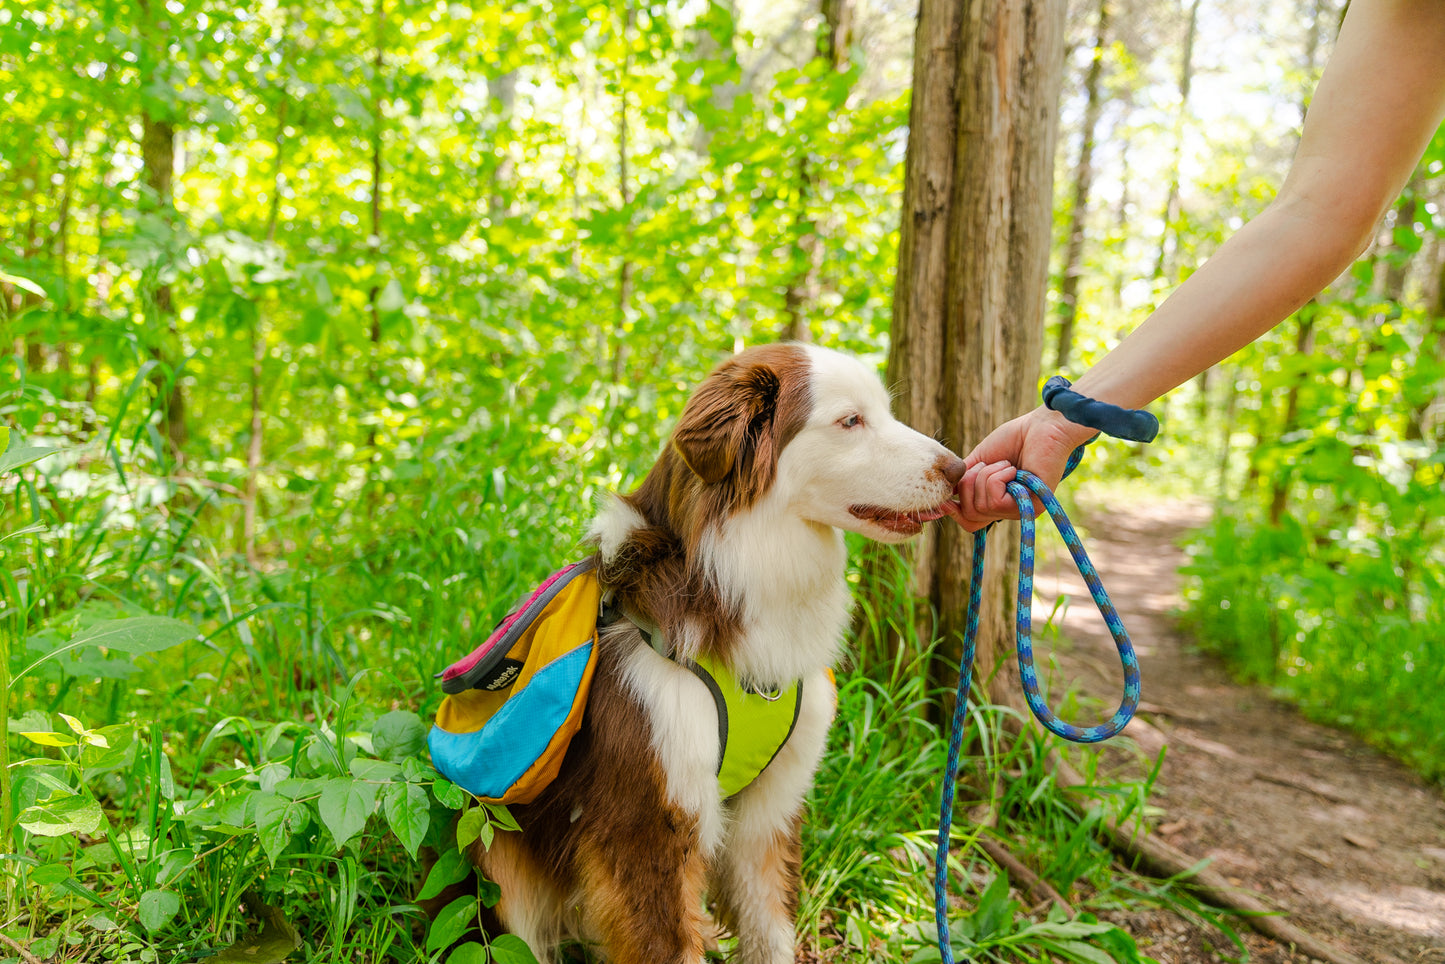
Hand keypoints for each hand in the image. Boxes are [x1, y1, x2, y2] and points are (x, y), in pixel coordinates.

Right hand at [950, 406, 1095, 530]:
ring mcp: (1019, 511)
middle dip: (968, 485)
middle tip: (985, 464)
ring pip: (980, 507)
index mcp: (997, 501)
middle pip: (970, 516)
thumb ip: (963, 480)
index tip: (948, 492)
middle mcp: (1008, 511)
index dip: (954, 511)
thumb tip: (944, 501)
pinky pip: (995, 502)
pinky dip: (997, 478)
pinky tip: (1013, 469)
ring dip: (985, 476)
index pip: (970, 522)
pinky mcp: (1030, 509)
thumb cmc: (1014, 439)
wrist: (1040, 428)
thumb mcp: (979, 460)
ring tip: (1004, 463)